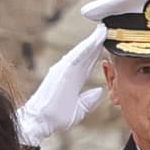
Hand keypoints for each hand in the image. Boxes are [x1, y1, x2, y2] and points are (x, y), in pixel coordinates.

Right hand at [18, 24, 109, 140]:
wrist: (40, 122)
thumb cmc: (56, 118)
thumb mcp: (79, 109)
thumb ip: (89, 100)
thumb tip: (99, 91)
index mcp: (72, 79)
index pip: (88, 62)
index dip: (97, 52)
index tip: (107, 42)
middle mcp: (67, 71)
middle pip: (86, 53)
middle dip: (97, 41)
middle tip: (108, 28)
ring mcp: (64, 69)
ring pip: (83, 51)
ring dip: (94, 39)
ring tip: (105, 28)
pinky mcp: (62, 71)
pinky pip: (78, 55)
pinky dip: (88, 46)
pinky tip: (97, 37)